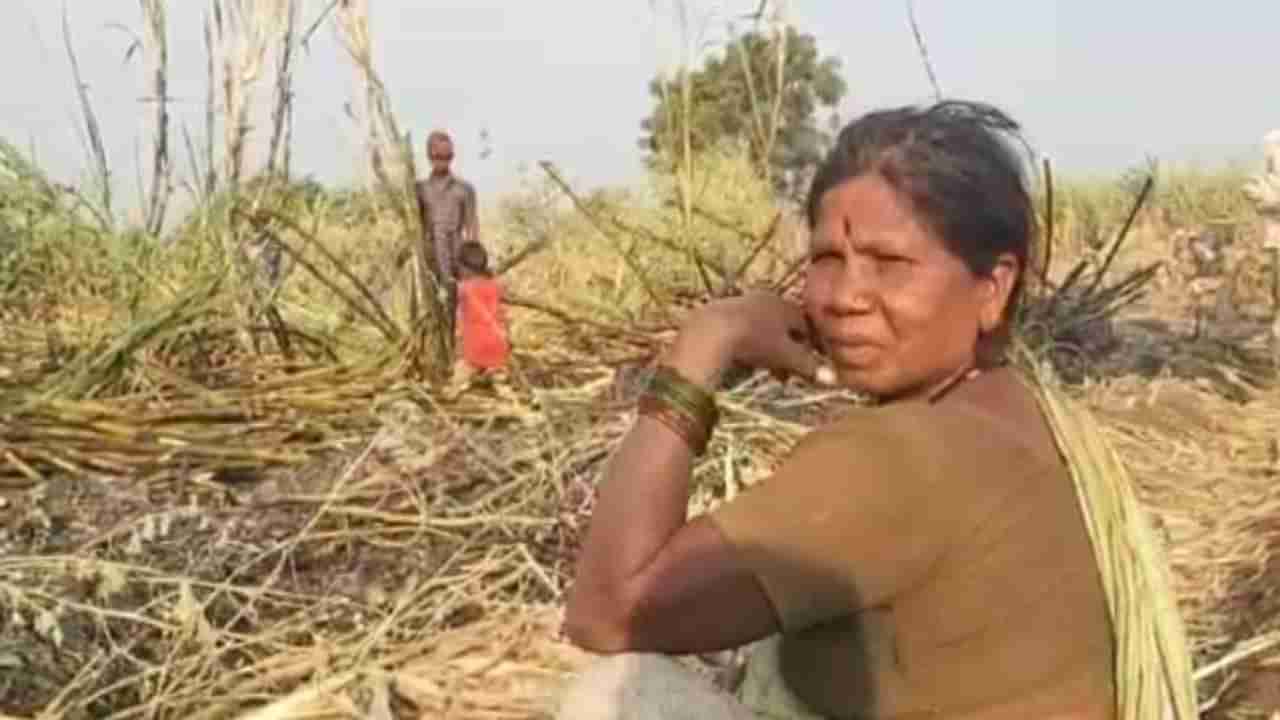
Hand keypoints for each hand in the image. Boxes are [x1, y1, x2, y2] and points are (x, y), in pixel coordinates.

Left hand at [665, 291, 834, 387]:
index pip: (806, 325)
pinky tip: (745, 358)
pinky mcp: (722, 312)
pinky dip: (750, 344)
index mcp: (785, 305)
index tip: (811, 365)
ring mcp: (743, 303)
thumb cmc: (754, 341)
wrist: (709, 331)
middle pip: (784, 326)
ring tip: (768, 370)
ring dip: (769, 349)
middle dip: (788, 350)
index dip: (811, 346)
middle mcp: (766, 299)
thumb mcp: (785, 356)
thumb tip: (834, 378)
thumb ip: (808, 365)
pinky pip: (744, 329)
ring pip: (764, 328)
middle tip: (788, 374)